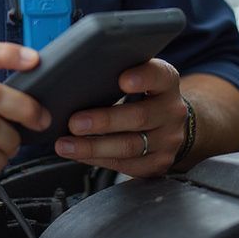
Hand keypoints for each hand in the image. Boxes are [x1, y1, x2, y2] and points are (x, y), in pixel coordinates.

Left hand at [53, 58, 186, 177]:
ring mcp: (168, 140)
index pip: (159, 76)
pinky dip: (97, 160)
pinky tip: (79, 154)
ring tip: (66, 144)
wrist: (169, 123)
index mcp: (167, 82)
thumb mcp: (139, 75)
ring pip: (129, 147)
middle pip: (139, 117)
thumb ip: (119, 72)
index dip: (143, 78)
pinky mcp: (158, 163)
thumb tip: (75, 77)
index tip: (122, 80)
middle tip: (75, 122)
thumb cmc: (143, 94)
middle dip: (104, 121)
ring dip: (93, 147)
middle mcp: (172, 111)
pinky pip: (125, 165)